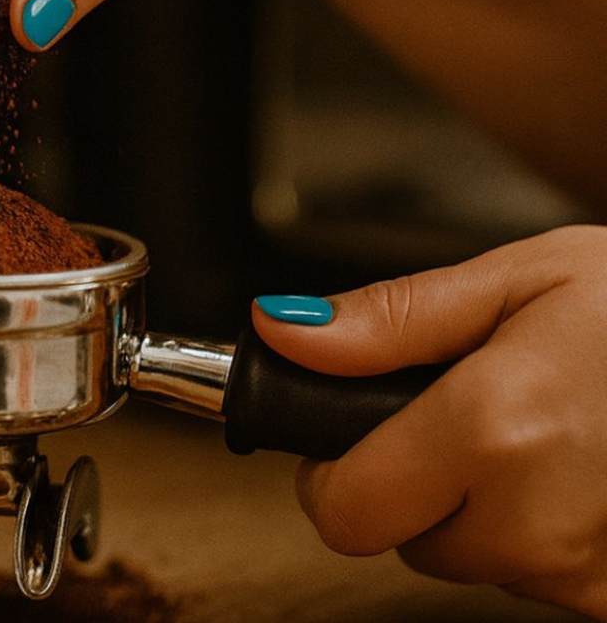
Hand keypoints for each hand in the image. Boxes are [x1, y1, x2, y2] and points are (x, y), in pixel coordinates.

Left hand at [253, 225, 606, 619]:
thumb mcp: (518, 280)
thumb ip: (390, 320)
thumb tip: (285, 332)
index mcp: (493, 429)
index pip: (344, 510)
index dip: (329, 471)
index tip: (344, 433)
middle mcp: (539, 521)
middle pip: (404, 536)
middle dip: (410, 478)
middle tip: (466, 410)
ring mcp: (591, 574)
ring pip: (474, 560)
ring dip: (482, 506)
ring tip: (540, 429)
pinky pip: (541, 579)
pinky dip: (540, 533)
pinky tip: (581, 473)